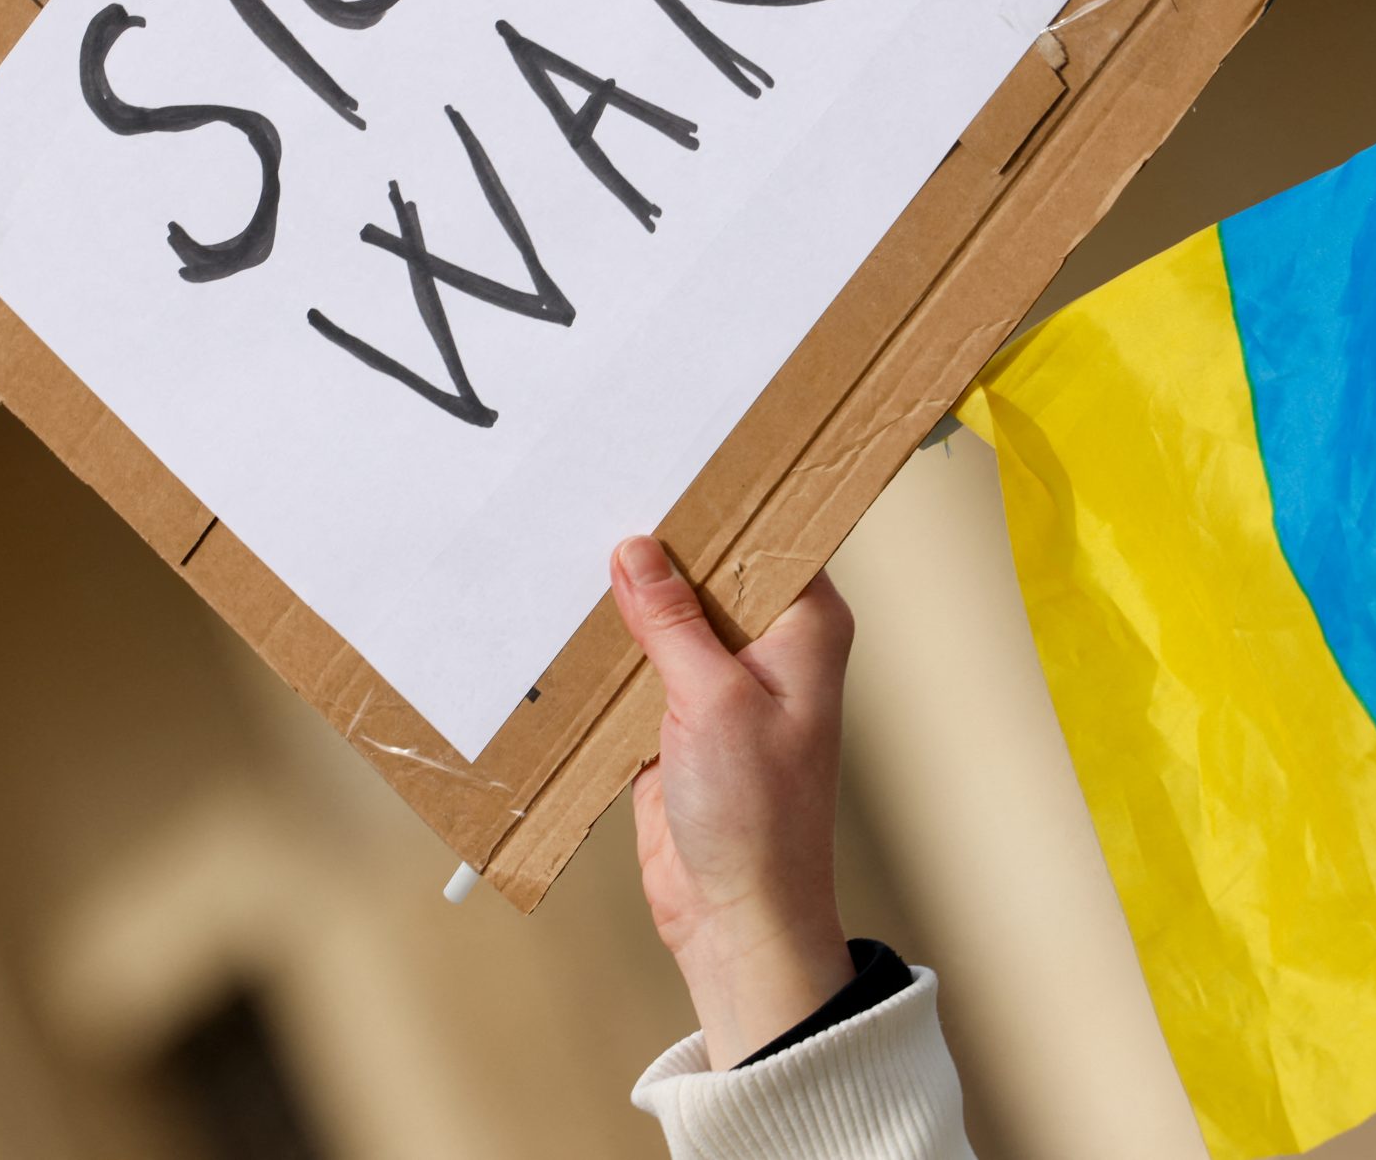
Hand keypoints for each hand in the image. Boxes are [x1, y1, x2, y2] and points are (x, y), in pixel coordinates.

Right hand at [610, 534, 857, 1068]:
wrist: (735, 918)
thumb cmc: (761, 821)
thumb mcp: (712, 703)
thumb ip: (672, 622)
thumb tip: (638, 551)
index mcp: (806, 626)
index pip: (770, 533)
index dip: (723, 499)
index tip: (672, 458)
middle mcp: (770, 644)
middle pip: (709, 569)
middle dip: (658, 546)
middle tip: (603, 492)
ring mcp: (721, 679)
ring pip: (667, 614)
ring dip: (626, 600)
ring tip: (571, 546)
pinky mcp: (678, 715)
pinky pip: (639, 662)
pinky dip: (608, 650)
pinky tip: (569, 619)